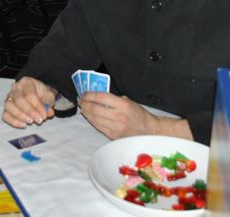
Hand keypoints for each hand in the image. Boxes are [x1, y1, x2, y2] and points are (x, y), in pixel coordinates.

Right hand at [2, 76, 55, 127]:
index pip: (30, 94)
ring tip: (31, 122)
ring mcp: (9, 97)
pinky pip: (5, 115)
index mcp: (26, 82)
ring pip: (9, 106)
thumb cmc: (42, 94)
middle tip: (39, 120)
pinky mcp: (6, 108)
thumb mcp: (48, 95)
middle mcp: (15, 88)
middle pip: (19, 100)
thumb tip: (49, 112)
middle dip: (30, 112)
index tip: (44, 115)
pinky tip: (23, 125)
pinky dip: (13, 121)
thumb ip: (48, 103)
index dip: (37, 106)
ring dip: (20, 116)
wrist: (37, 94)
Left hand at [79, 92, 193, 140]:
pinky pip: (98, 126)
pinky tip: (89, 116)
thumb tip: (97, 96)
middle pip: (94, 109)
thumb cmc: (139, 114)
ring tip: (83, 107)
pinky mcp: (112, 135)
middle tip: (81, 100)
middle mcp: (118, 116)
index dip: (89, 95)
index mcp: (123, 105)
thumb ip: (114, 99)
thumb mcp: (129, 101)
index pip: (101, 97)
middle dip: (84, 103)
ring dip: (85, 112)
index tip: (84, 93)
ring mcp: (115, 127)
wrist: (148, 131)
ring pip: (94, 119)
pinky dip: (91, 120)